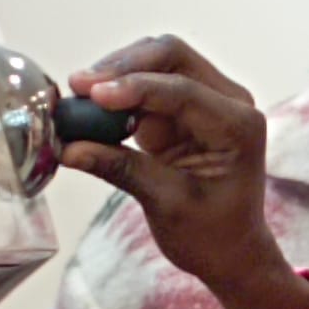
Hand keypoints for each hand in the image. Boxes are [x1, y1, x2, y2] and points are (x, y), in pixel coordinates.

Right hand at [64, 36, 308, 308]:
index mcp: (239, 125)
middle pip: (171, 57)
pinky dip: (117, 93)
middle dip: (123, 67)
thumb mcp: (167, 204)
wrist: (230, 251)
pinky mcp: (182, 109)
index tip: (92, 94)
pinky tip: (89, 106)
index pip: (182, 91)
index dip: (134, 88)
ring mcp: (206, 101)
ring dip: (116, 75)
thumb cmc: (212, 235)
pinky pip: (146, 85)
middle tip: (79, 86)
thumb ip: (121, 168)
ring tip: (78, 97)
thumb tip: (68, 148)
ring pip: (155, 63)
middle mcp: (228, 103)